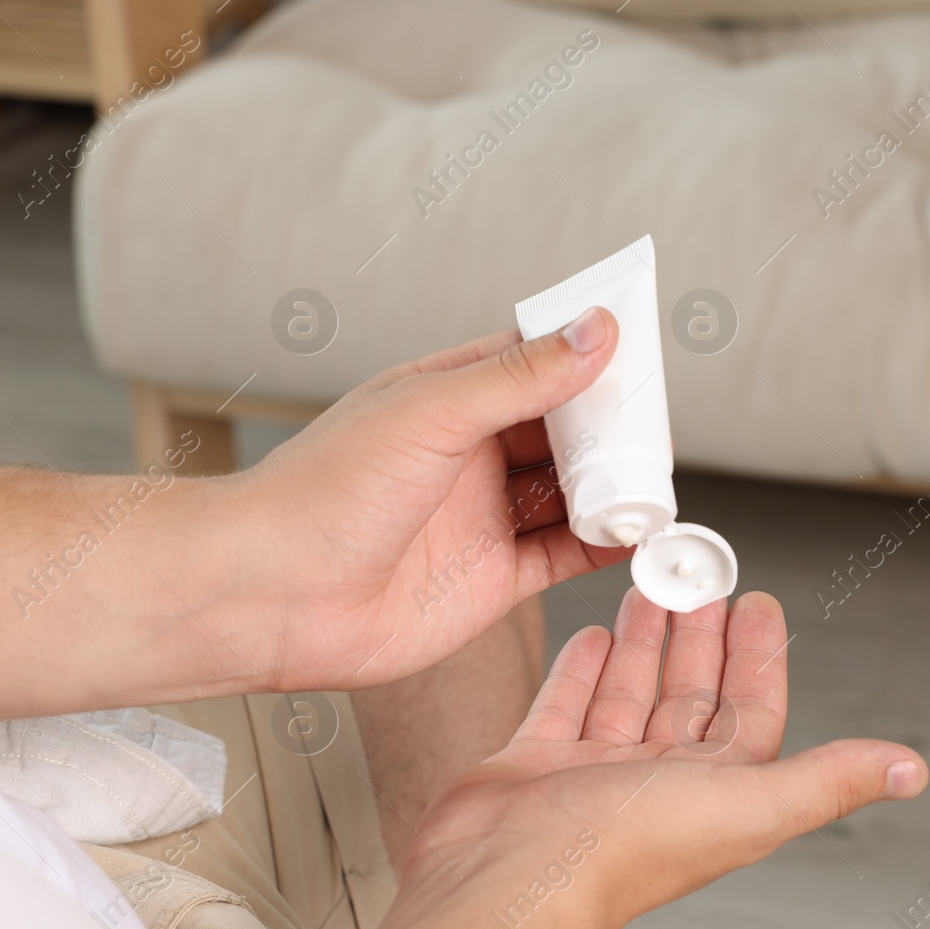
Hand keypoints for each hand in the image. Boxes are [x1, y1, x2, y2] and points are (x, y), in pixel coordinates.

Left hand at [231, 309, 631, 692]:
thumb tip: (594, 333)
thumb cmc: (324, 492)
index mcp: (443, 400)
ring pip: (568, 495)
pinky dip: (604, 546)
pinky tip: (636, 535)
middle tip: (654, 429)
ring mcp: (479, 520)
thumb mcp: (430, 414)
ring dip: (612, 489)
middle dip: (608, 431)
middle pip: (558, 433)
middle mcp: (465, 458)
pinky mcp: (489, 582)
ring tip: (655, 482)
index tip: (636, 352)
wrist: (274, 595)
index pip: (530, 364)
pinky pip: (563, 556)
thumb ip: (519, 378)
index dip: (583, 358)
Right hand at [325, 588, 925, 928]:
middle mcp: (657, 785)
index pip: (749, 713)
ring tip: (650, 592)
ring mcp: (593, 776)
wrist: (511, 875)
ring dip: (644, 644)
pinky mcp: (536, 768)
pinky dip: (582, 672)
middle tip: (701, 581)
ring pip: (630, 696)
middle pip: (689, 697)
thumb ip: (826, 780)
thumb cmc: (621, 851)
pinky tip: (592, 638)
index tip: (758, 604)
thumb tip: (909, 769)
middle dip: (699, 639)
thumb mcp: (749, 802)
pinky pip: (567, 708)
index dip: (758, 660)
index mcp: (713, 792)